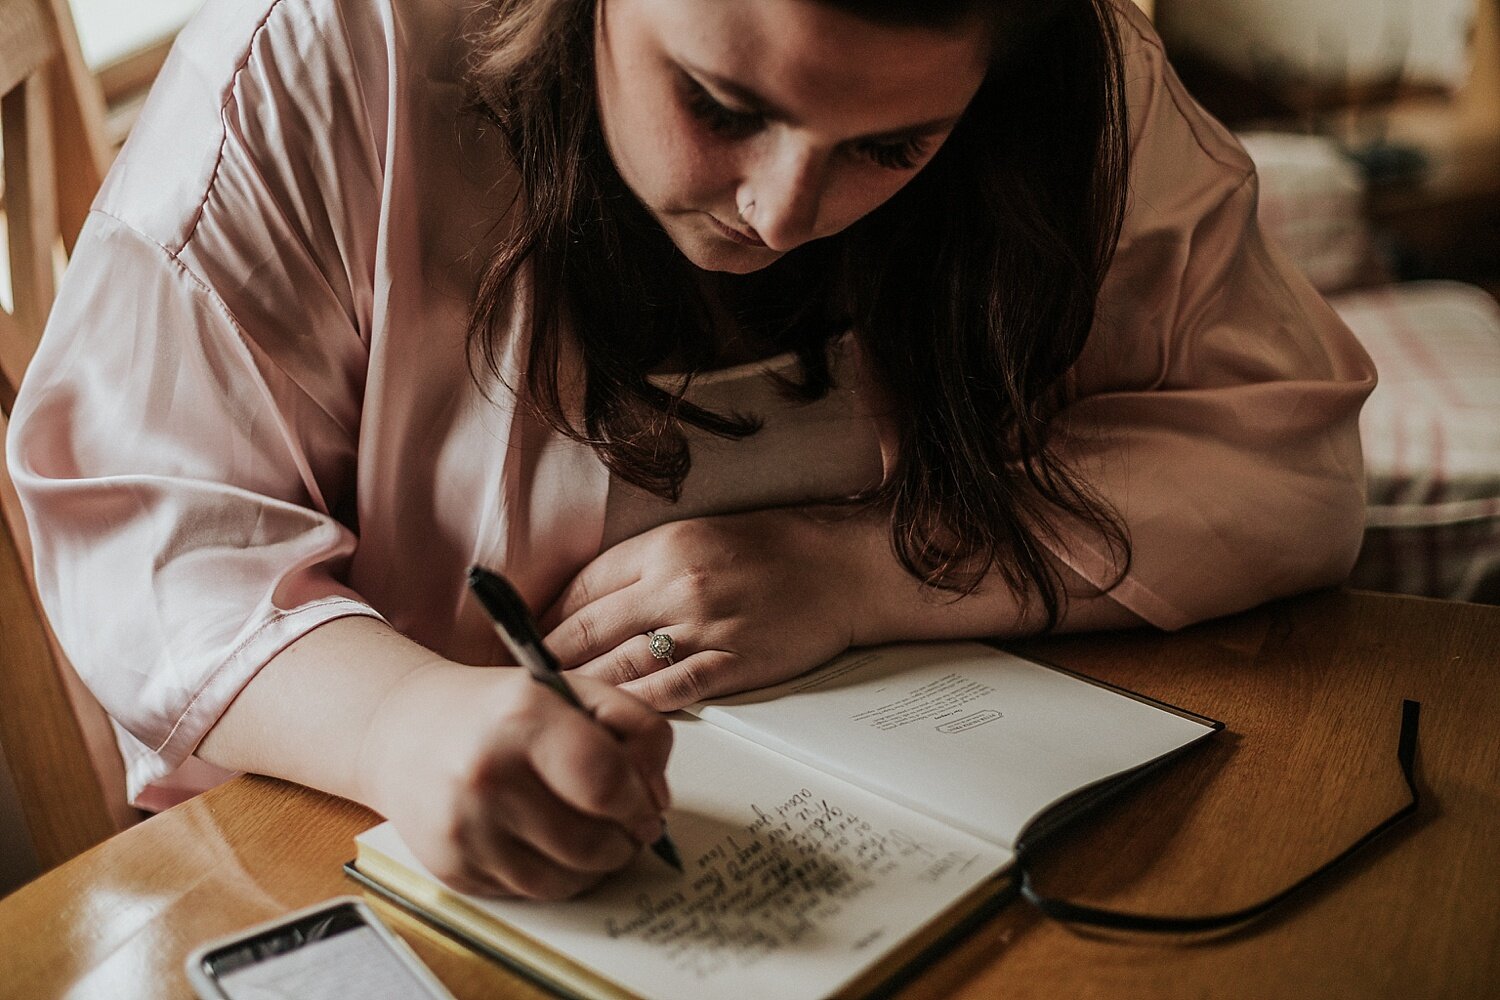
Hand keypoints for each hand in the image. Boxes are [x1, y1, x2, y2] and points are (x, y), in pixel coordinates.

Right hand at [362, 663, 671, 899]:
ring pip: (568, 880)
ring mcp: (466, 829)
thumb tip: (656, 799)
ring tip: (590, 832)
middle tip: (626, 824)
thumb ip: (634, 728)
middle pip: (593, 843)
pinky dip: (554, 876)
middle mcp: (488, 775)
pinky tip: (546, 841)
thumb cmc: (497, 711)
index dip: (640, 802)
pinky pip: (532, 895)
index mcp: (523, 718)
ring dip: (595, 865)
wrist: (403, 729)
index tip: (647, 805)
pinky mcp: (454, 869)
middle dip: (625, 840)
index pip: (606, 782)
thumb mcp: (571, 689)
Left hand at [540, 508, 869, 709]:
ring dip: (579, 692)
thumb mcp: (700, 535)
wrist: (846, 567)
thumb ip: (645, 564)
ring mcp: (704, 627)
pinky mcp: (733, 663)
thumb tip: (589, 600)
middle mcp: (676, 584)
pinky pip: (670, 692)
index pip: (581, 588)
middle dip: (546, 661)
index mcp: (663, 547)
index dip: (544, 620)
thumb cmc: (777, 549)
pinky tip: (608, 724)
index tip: (522, 643)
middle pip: (587, 630)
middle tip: (517, 687)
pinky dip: (632, 708)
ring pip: (619, 665)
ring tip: (550, 713)